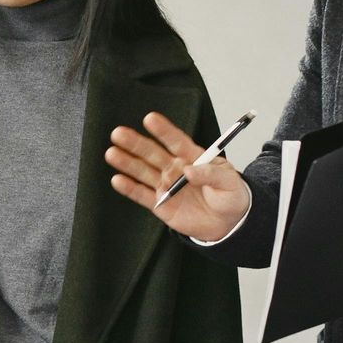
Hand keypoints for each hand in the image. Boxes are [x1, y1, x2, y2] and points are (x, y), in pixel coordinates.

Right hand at [107, 112, 250, 243]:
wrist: (229, 223)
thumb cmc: (231, 196)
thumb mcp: (229, 181)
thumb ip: (210, 174)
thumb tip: (189, 170)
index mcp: (193, 157)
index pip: (176, 141)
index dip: (163, 130)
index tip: (150, 119)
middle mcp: (176, 168)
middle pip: (153, 153)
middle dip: (136, 143)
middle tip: (118, 133)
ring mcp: (167, 186)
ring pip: (143, 171)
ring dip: (127, 163)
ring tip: (111, 153)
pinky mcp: (161, 204)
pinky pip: (142, 195)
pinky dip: (130, 188)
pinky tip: (117, 180)